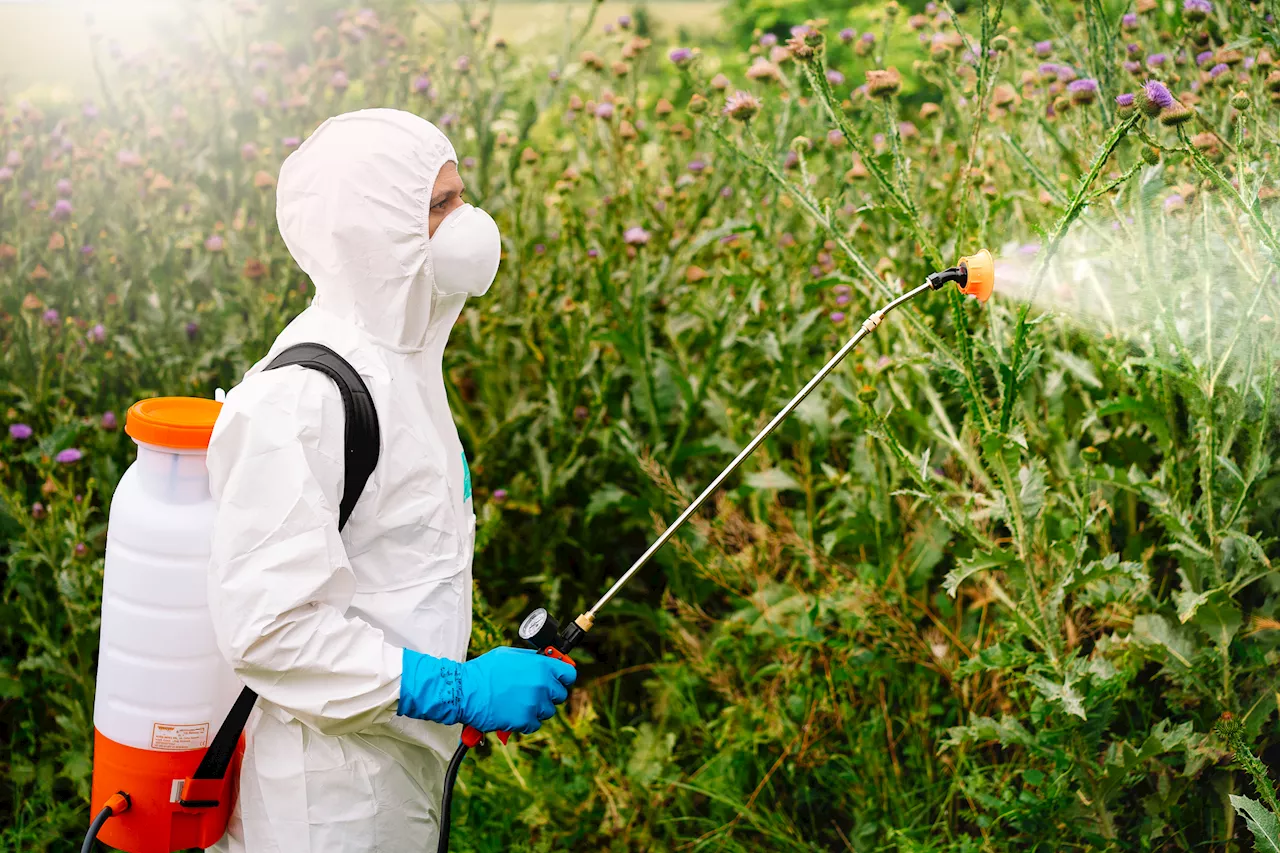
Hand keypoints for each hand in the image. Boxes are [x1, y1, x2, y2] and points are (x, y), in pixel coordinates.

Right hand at [459, 647, 575, 733]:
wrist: (465, 691)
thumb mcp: (510, 655)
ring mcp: (535, 704)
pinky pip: (534, 724)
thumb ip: (531, 659)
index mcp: (541, 665)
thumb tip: (544, 660)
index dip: (563, 677)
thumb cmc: (484, 671)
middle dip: (549, 694)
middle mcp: (542, 684)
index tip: (559, 679)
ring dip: (536, 709)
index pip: (569, 673)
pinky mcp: (525, 721)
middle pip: (560, 694)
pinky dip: (525, 722)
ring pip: (548, 711)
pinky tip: (512, 713)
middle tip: (533, 693)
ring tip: (517, 702)